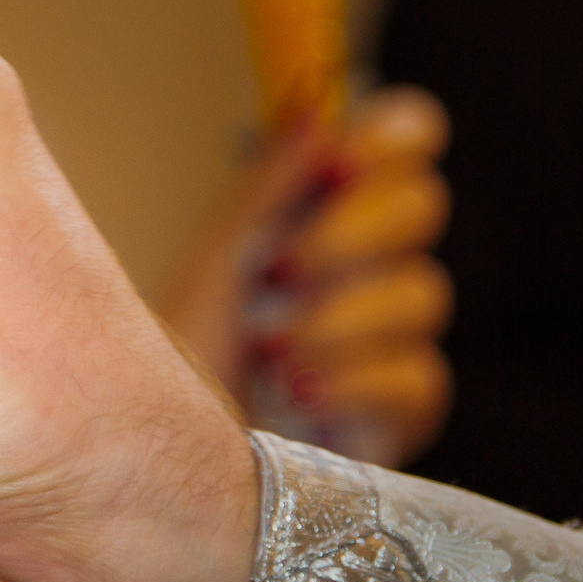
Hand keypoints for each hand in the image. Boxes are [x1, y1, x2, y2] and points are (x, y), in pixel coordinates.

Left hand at [156, 87, 451, 465]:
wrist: (160, 470)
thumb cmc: (177, 367)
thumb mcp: (211, 268)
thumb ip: (266, 193)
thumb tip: (319, 111)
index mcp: (322, 215)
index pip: (403, 143)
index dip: (394, 135)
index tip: (344, 152)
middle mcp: (365, 268)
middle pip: (422, 207)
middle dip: (352, 231)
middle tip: (278, 271)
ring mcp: (389, 339)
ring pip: (422, 293)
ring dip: (338, 317)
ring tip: (268, 348)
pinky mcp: (399, 411)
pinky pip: (418, 375)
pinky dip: (354, 379)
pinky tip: (297, 390)